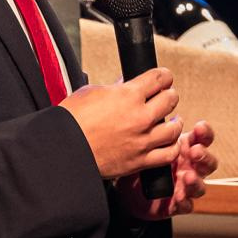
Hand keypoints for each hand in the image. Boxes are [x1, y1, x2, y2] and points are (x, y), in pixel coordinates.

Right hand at [60, 68, 180, 179]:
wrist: (63, 149)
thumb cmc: (71, 121)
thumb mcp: (91, 92)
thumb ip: (114, 88)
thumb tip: (125, 85)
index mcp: (128, 95)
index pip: (160, 78)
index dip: (164, 76)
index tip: (164, 78)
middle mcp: (140, 117)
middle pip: (171, 100)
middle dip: (169, 95)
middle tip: (165, 97)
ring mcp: (142, 140)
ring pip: (174, 128)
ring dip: (174, 121)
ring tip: (171, 120)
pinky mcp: (140, 161)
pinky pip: (168, 154)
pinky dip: (172, 147)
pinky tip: (168, 142)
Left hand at [116, 120, 217, 220]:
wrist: (128, 192)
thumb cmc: (141, 164)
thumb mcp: (145, 146)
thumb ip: (153, 135)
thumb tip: (152, 118)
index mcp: (184, 150)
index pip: (202, 139)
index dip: (205, 133)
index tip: (199, 127)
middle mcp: (189, 168)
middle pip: (208, 163)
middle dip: (204, 156)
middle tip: (195, 152)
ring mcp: (185, 187)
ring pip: (200, 186)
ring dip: (196, 181)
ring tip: (187, 177)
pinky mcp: (177, 204)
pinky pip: (186, 206)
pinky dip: (184, 203)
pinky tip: (179, 198)